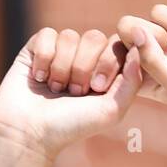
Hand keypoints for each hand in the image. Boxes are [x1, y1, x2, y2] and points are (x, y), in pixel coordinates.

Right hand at [0, 27, 144, 159]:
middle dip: (84, 67)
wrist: (28, 131)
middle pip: (94, 37)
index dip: (107, 63)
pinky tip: (39, 78)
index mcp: (106, 73)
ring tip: (55, 89)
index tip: (96, 89)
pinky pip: (47, 34)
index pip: (117, 45)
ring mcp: (61, 52)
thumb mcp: (111, 110)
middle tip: (74, 92)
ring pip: (70, 35)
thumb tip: (138, 48)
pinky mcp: (37, 47)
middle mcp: (85, 60)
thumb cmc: (72, 126)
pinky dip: (44, 58)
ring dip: (62, 67)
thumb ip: (132, 82)